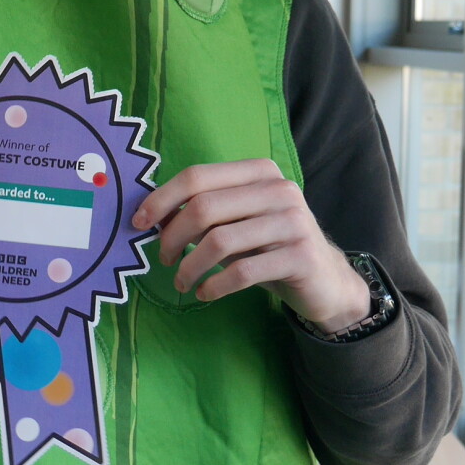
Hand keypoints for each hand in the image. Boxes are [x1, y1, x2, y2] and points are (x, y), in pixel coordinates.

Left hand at [132, 159, 369, 331]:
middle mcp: (279, 189)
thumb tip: (150, 215)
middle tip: (164, 259)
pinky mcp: (300, 257)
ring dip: (190, 266)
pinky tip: (205, 292)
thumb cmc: (270, 247)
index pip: (197, 176)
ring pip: (220, 241)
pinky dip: (214, 285)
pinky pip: (242, 272)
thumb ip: (203, 212)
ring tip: (182, 281)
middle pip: (204, 207)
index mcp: (259, 172)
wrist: (325, 280)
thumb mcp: (237, 222)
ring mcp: (293, 222)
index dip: (162, 199)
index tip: (139, 223)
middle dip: (173, 236)